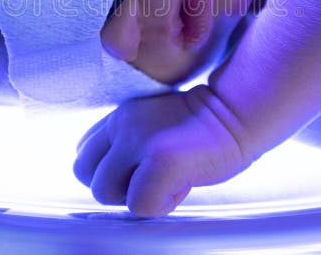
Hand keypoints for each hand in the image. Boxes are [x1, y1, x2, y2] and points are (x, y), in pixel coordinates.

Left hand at [73, 85, 250, 216]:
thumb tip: (108, 175)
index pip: (83, 152)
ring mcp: (139, 141)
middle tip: (148, 180)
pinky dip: (161, 205)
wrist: (237, 115)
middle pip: (84, 173)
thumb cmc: (200, 128)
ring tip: (167, 180)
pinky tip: (181, 185)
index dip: (108, 170)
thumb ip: (125, 141)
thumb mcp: (151, 123)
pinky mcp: (160, 160)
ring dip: (136, 196)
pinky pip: (138, 204)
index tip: (138, 169)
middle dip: (113, 187)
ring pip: (104, 191)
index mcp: (119, 116)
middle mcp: (122, 124)